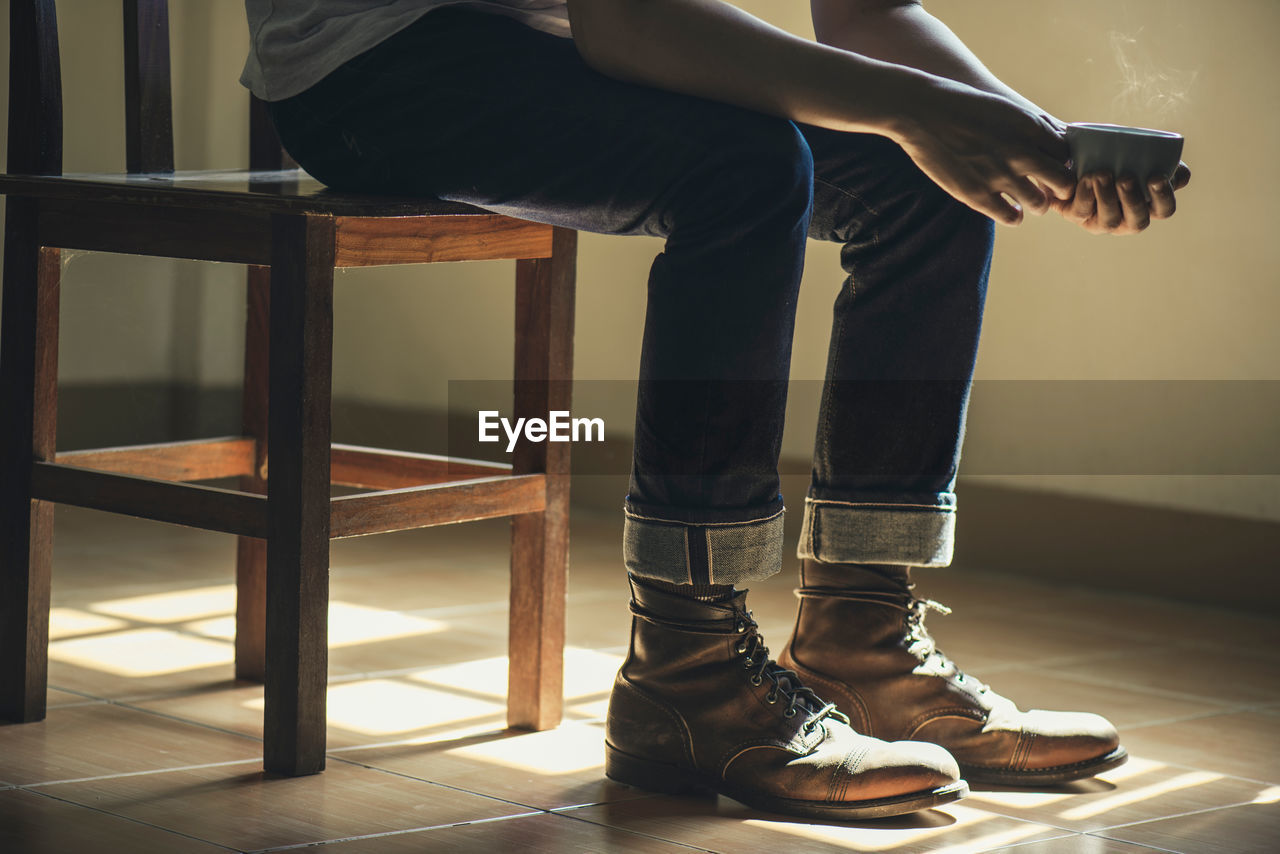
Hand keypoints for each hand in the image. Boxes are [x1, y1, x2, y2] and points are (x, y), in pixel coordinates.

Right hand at [892, 79, 1075, 225]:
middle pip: (1063, 182)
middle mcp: (1021, 153)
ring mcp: (1000, 176)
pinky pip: (1011, 217)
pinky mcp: (977, 194)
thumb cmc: (962, 105)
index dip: (1062, 162)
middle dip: (1059, 187)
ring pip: (1039, 203)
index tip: (1051, 166)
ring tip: (1026, 201)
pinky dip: (1013, 215)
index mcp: (1031, 128)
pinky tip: (1007, 208)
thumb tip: (1051, 138)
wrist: (922, 112)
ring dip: (1036, 204)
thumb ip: (1030, 125)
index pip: (1067, 154)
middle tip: (1047, 189)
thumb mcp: (1005, 107)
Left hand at [1052, 162, 1190, 234]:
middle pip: (1137, 222)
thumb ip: (1165, 161)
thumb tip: (1179, 174)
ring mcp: (1100, 221)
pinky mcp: (1076, 216)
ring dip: (1106, 197)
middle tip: (1126, 178)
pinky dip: (1085, 194)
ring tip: (1101, 174)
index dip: (1163, 197)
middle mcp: (1126, 219)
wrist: (1078, 150)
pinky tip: (1086, 178)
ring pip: (1108, 220)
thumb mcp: (1142, 153)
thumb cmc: (1117, 153)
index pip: (1164, 210)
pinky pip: (1081, 211)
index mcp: (1148, 205)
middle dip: (1133, 201)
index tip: (1156, 176)